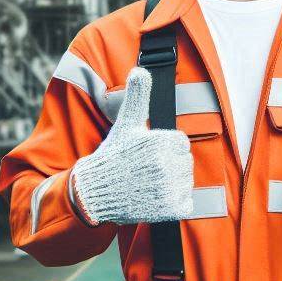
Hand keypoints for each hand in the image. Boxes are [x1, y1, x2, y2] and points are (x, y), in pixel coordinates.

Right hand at [70, 66, 194, 224]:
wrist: (95, 191)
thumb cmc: (113, 154)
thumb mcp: (125, 123)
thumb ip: (138, 96)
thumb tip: (140, 70)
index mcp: (160, 141)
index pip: (182, 144)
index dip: (166, 149)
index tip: (147, 154)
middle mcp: (165, 164)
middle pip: (186, 164)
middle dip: (170, 167)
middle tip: (145, 171)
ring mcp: (167, 188)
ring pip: (186, 184)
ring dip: (172, 186)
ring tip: (148, 184)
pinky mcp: (168, 210)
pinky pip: (186, 205)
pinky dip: (176, 205)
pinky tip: (156, 200)